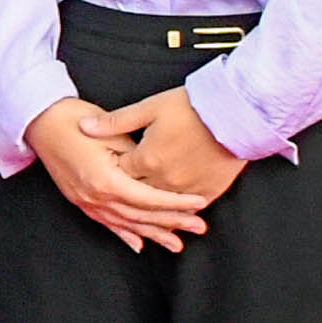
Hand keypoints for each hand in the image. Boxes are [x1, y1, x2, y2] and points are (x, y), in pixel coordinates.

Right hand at [22, 99, 209, 251]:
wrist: (40, 120)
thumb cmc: (75, 119)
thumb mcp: (112, 133)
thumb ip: (136, 158)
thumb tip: (159, 175)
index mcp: (106, 180)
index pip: (149, 198)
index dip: (177, 203)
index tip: (199, 204)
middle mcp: (95, 196)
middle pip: (140, 215)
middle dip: (172, 223)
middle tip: (198, 227)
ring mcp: (85, 201)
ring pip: (125, 224)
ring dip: (152, 234)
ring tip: (176, 244)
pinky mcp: (79, 200)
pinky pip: (106, 223)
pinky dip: (124, 234)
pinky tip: (139, 244)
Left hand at [105, 88, 245, 205]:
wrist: (236, 112)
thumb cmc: (193, 107)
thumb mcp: (149, 108)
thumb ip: (115, 122)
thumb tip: (85, 127)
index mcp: (146, 159)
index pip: (118, 173)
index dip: (109, 170)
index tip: (103, 170)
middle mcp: (164, 179)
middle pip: (136, 196)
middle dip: (125, 196)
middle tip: (114, 200)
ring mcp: (186, 189)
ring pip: (161, 206)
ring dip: (151, 212)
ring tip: (139, 215)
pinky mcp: (208, 191)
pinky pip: (188, 208)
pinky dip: (179, 211)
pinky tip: (175, 215)